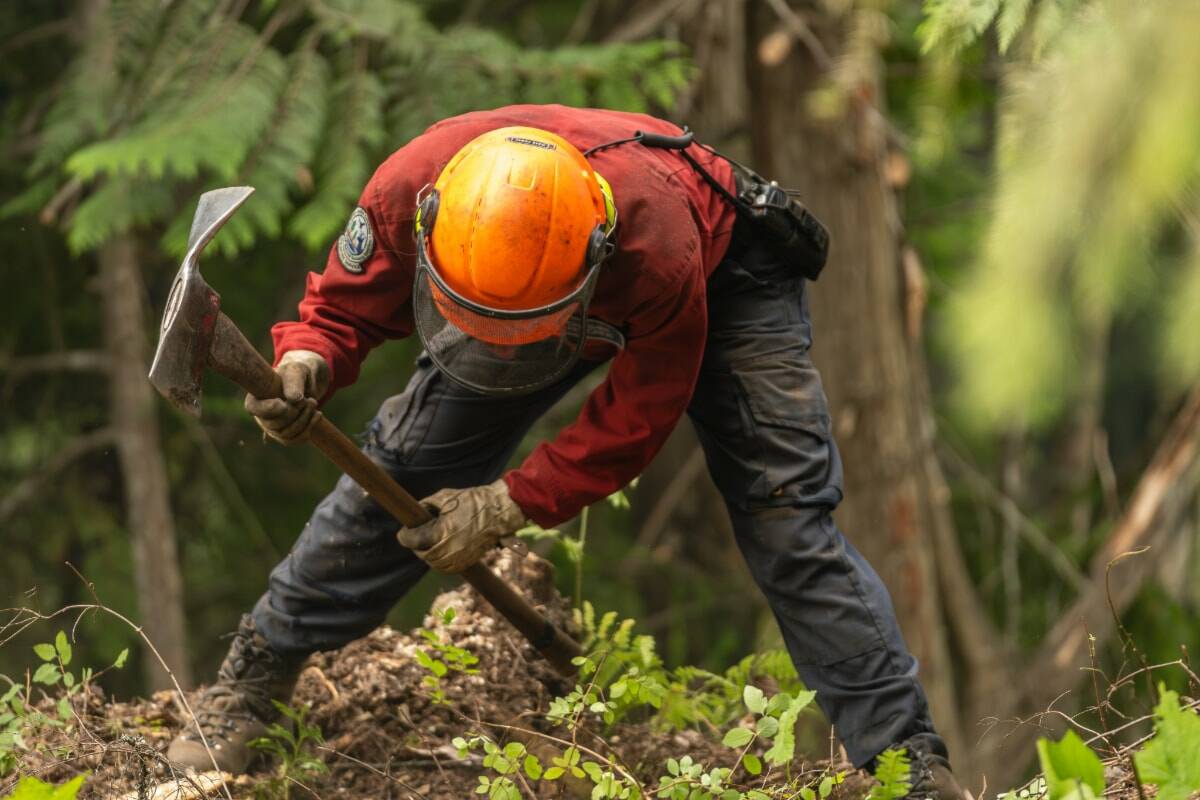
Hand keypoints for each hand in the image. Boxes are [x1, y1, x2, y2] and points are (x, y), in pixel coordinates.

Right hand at [244, 350, 329, 444]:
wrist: (307, 379)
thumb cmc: (297, 371)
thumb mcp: (297, 370)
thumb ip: (294, 382)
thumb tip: (293, 399)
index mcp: (257, 396)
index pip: (254, 408)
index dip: (269, 409)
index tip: (284, 403)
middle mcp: (261, 414)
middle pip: (274, 424)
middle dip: (295, 412)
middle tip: (309, 399)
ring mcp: (272, 426)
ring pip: (285, 434)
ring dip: (304, 420)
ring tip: (314, 403)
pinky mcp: (286, 434)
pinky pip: (294, 440)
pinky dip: (308, 429)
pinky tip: (317, 415)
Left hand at [398, 479, 527, 572]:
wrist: (498, 510)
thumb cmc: (472, 500)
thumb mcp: (444, 497)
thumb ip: (425, 507)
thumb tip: (412, 514)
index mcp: (444, 531)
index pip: (415, 540)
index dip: (405, 536)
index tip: (402, 533)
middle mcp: (451, 548)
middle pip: (424, 554)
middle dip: (416, 546)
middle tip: (413, 538)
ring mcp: (460, 557)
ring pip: (435, 564)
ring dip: (427, 555)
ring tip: (426, 544)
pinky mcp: (467, 561)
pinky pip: (447, 568)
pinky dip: (439, 562)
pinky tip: (438, 552)